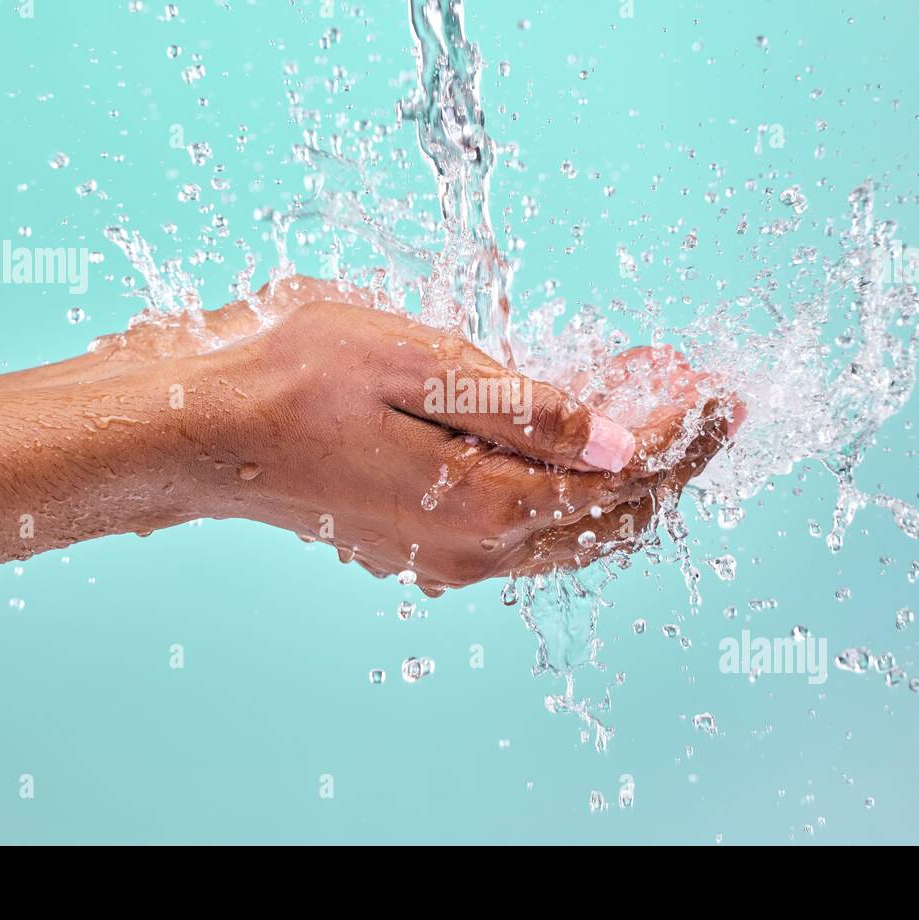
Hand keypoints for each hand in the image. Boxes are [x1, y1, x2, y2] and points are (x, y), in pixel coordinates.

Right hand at [142, 293, 736, 593]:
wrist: (204, 433)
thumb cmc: (295, 378)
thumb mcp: (419, 364)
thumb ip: (526, 410)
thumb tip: (620, 440)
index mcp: (485, 503)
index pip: (622, 476)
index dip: (679, 429)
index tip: (714, 382)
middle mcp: (478, 548)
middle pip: (611, 514)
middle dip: (671, 453)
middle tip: (704, 392)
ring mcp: (452, 555)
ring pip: (577, 529)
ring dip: (627, 470)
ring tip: (659, 401)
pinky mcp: (429, 545)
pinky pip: (533, 529)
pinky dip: (575, 485)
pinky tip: (582, 439)